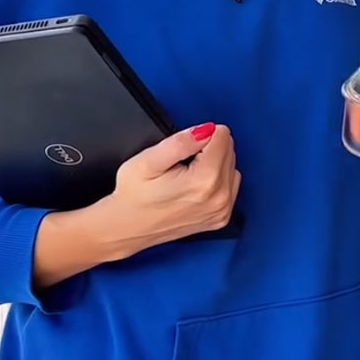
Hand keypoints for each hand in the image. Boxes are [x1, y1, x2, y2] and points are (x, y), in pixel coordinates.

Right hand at [90, 123, 241, 261]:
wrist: (126, 228)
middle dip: (207, 148)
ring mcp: (222, 210)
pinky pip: (232, 185)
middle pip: (229, 149)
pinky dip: (218, 179)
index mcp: (204, 180)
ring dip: (214, 163)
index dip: (198, 136)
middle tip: (181, 163)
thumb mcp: (148, 160)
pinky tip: (196, 185)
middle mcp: (220, 197)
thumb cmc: (133, 195)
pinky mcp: (221, 218)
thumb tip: (207, 130)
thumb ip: (180, 142)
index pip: (222, 135)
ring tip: (187, 174)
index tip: (182, 150)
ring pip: (232, 166)